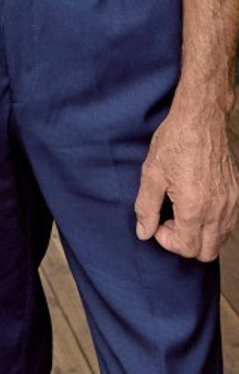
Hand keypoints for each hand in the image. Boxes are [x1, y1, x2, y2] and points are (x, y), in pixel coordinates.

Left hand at [134, 100, 238, 259]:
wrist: (200, 121)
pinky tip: (196, 205)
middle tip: (169, 221)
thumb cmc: (175, 143)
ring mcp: (231, 204)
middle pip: (207, 253)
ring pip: (220, 240)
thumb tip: (143, 232)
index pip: (187, 247)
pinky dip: (212, 225)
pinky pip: (228, 224)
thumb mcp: (151, 174)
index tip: (157, 222)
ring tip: (181, 212)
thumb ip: (146, 208)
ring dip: (199, 235)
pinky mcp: (236, 196)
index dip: (167, 241)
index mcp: (195, 207)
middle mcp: (218, 210)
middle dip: (184, 244)